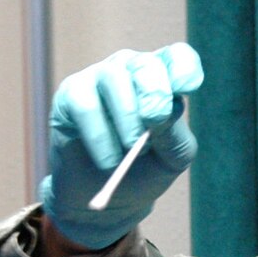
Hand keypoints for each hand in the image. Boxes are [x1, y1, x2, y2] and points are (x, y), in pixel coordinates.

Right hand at [39, 43, 203, 250]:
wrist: (106, 198)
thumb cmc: (144, 170)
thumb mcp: (171, 157)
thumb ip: (173, 133)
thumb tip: (162, 112)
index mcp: (164, 78)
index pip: (178, 58)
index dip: (183, 69)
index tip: (186, 89)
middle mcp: (131, 69)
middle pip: (146, 64)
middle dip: (154, 93)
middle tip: (154, 121)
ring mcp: (99, 77)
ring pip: (114, 79)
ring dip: (127, 118)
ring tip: (130, 150)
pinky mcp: (70, 94)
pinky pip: (86, 105)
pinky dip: (100, 137)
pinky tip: (108, 160)